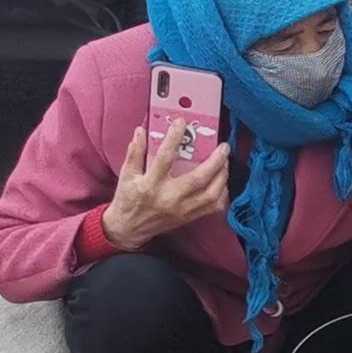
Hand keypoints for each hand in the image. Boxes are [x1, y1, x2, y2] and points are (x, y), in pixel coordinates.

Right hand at [102, 120, 229, 251]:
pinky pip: (214, 207)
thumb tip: (141, 130)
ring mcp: (182, 210)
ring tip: (225, 162)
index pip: (165, 158)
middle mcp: (169, 198)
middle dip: (215, 161)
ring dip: (222, 177)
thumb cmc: (127, 199)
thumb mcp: (126, 175)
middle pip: (199, 179)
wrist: (128, 229)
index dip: (174, 138)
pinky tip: (222, 182)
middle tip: (223, 147)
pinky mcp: (190, 218)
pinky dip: (222, 194)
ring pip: (211, 194)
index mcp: (150, 185)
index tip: (182, 123)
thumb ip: (135, 152)